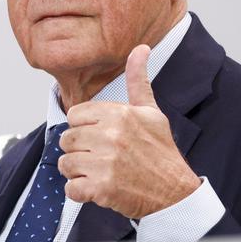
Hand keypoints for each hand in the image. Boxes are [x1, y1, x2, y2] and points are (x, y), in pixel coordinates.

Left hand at [57, 45, 200, 219]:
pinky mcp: (101, 188)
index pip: (73, 116)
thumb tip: (141, 48)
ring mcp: (105, 163)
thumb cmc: (160, 152)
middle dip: (79, 151)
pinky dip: (80, 193)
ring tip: (99, 173)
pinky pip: (70, 189)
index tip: (99, 137)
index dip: (83, 128)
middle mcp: (110, 136)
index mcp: (119, 114)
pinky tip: (98, 189)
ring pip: (65, 164)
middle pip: (66, 140)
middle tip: (100, 158)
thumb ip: (138, 81)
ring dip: (78, 173)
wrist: (175, 193)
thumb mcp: (152, 112)